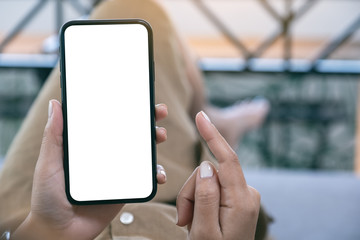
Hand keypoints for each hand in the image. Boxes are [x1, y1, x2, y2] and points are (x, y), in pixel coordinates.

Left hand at [12, 100, 167, 239]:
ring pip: (142, 152)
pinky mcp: (126, 188)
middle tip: (159, 112)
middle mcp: (106, 155)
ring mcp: (118, 171)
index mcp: (89, 145)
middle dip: (147, 121)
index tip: (138, 96)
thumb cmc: (48, 198)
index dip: (125, 108)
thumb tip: (55, 103)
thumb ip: (53, 136)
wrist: (61, 232)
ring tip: (161, 136)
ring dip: (155, 142)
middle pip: (131, 133)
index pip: (110, 121)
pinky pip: (145, 178)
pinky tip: (158, 173)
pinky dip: (156, 174)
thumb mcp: (48, 164)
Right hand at [176, 111, 259, 239]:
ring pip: (208, 180)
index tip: (201, 116)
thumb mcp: (203, 231)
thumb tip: (206, 165)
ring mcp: (242, 195)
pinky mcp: (236, 197)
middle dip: (191, 190)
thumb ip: (205, 196)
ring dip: (193, 198)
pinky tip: (198, 218)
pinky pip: (212, 187)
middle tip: (183, 218)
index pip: (227, 159)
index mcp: (242, 201)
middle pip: (210, 172)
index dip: (213, 136)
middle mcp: (247, 193)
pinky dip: (199, 200)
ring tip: (190, 222)